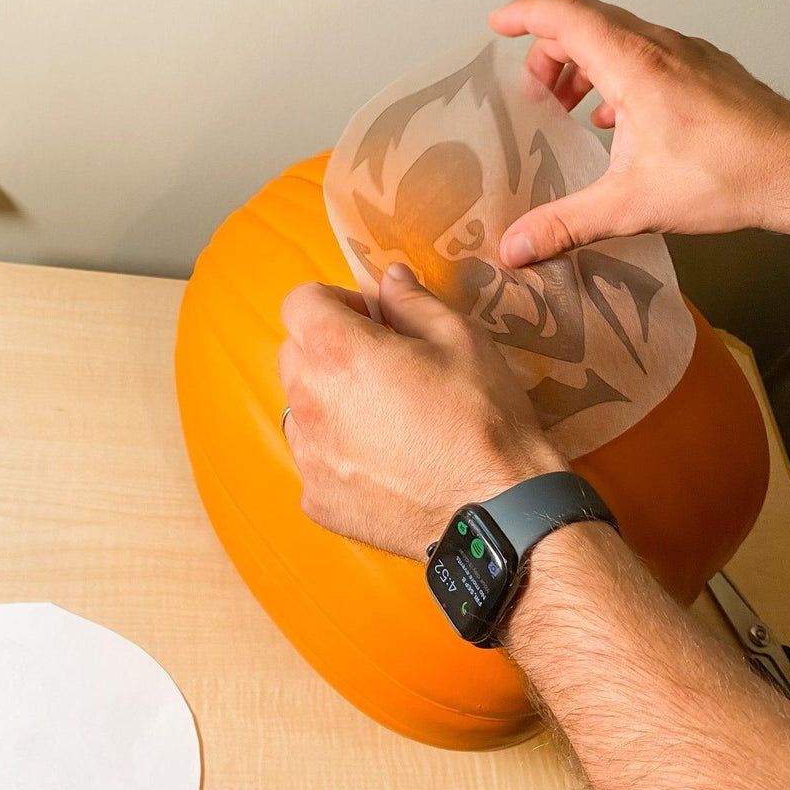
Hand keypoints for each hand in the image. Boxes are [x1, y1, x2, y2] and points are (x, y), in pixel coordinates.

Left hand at [279, 264, 561, 558]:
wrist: (495, 510)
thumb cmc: (483, 418)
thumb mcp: (461, 340)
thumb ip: (413, 302)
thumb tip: (389, 279)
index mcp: (337, 351)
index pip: (299, 302)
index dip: (336, 302)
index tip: (372, 319)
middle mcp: (309, 401)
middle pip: (294, 354)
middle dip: (328, 348)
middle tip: (382, 365)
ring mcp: (309, 456)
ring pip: (300, 408)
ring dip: (329, 400)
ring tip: (383, 416)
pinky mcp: (317, 499)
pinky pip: (314, 459)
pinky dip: (337, 452)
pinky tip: (384, 461)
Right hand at [488, 0, 789, 264]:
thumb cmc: (728, 175)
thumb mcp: (631, 205)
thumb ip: (566, 224)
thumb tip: (516, 247)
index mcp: (635, 64)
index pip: (567, 16)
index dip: (526, 15)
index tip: (498, 24)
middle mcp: (661, 47)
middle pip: (590, 23)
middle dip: (550, 49)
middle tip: (532, 88)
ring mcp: (689, 55)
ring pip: (622, 38)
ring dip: (586, 62)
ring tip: (569, 104)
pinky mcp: (708, 71)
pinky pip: (650, 55)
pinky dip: (620, 75)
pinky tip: (618, 121)